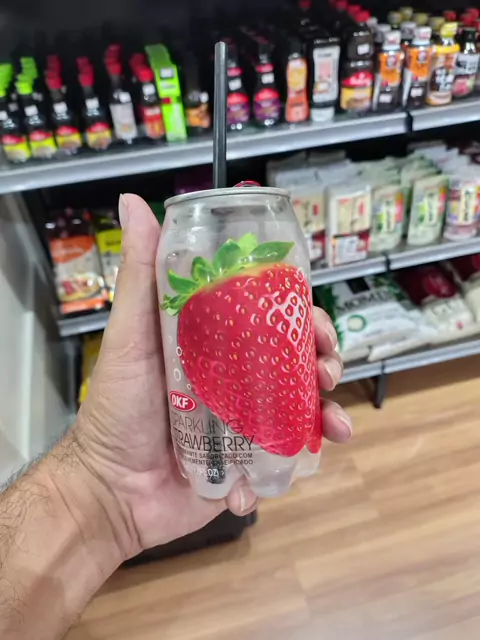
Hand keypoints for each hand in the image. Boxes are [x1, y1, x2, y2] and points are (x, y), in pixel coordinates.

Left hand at [75, 194, 351, 560]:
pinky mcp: (249, 465)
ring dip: (328, 411)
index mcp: (216, 347)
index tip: (313, 320)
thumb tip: (135, 202)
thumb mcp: (131, 335)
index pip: (269, 321)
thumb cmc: (119, 408)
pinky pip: (287, 458)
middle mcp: (236, 381)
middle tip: (327, 367)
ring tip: (334, 423)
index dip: (298, 316)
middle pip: (295, 362)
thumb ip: (140, 274)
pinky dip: (301, 460)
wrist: (111, 492)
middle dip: (323, 360)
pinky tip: (301, 462)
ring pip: (302, 408)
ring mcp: (245, 424)